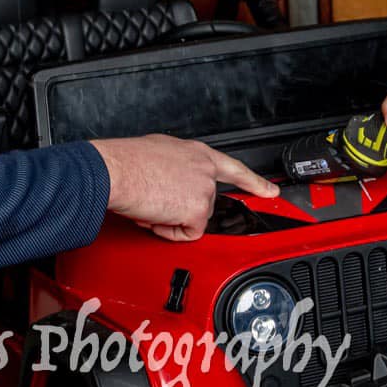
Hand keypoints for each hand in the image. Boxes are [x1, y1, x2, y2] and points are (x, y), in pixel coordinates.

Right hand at [93, 135, 278, 241]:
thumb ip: (176, 167)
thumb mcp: (158, 153)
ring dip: (172, 219)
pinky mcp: (197, 209)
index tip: (270, 191)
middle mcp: (205, 169)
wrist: (116, 170)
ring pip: (195, 219)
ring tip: (151, 204)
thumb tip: (171, 181)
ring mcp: (204, 189)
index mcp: (196, 153)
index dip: (254, 182)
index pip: (233, 169)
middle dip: (183, 210)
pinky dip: (169, 231)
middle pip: (206, 203)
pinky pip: (188, 233)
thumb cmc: (126, 161)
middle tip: (157, 201)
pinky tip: (155, 215)